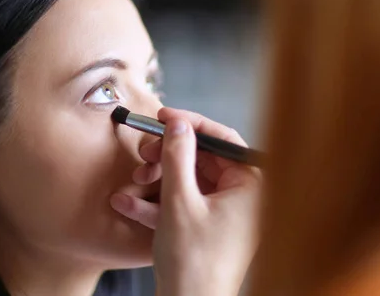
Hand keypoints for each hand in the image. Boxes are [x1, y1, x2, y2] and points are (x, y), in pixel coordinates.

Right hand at [110, 107, 261, 295]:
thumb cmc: (194, 261)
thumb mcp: (180, 201)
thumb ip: (179, 156)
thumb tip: (178, 124)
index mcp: (250, 186)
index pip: (223, 139)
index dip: (192, 124)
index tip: (165, 117)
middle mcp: (242, 198)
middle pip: (203, 160)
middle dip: (168, 156)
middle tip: (144, 152)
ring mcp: (225, 214)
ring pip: (190, 181)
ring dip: (159, 178)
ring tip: (135, 179)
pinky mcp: (208, 228)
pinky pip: (184, 204)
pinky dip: (158, 202)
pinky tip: (128, 202)